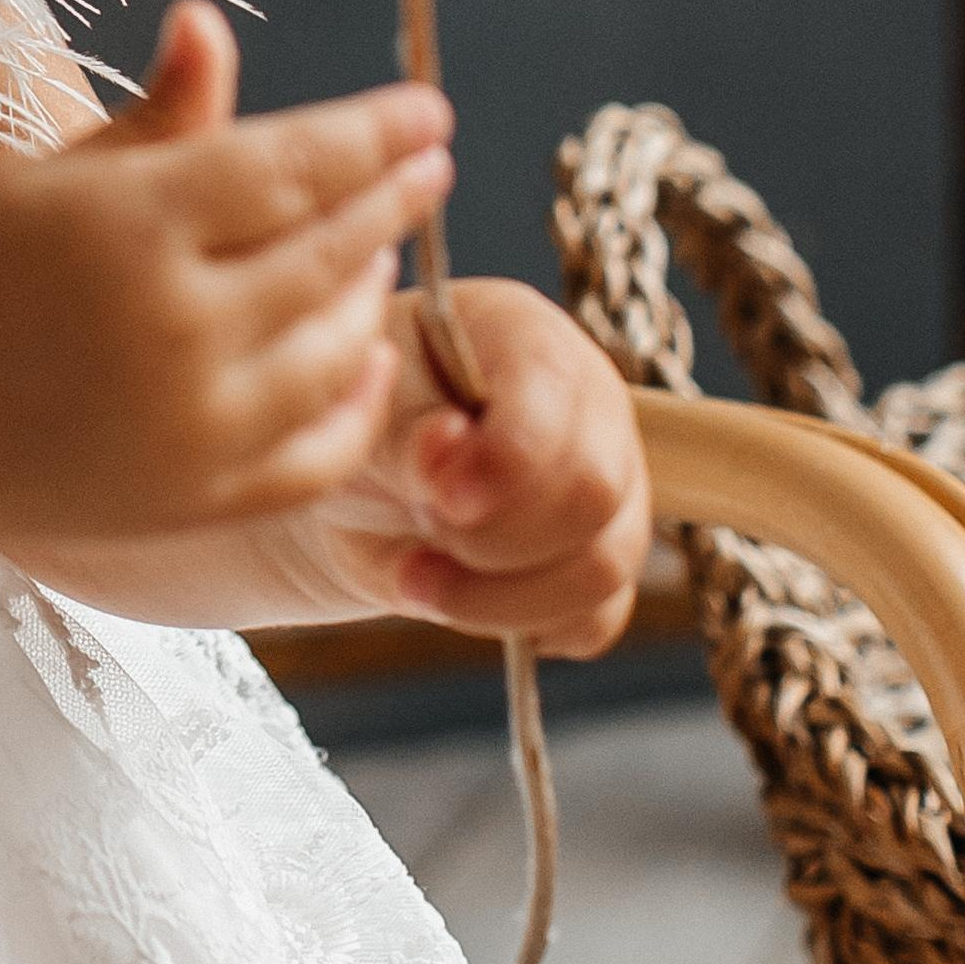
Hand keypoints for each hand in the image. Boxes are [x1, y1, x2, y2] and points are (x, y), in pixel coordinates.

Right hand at [0, 0, 453, 554]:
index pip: (293, 165)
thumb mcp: (44, 179)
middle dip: (394, 198)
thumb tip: (211, 22)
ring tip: (378, 246)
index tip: (428, 108)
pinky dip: (358, 400)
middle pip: (331, 250)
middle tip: (430, 162)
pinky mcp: (194, 504)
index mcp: (125, 228)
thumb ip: (152, 117)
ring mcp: (189, 429)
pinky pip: (320, 451)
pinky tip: (364, 355)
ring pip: (339, 349)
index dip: (374, 134)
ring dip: (373, 289)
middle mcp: (170, 330)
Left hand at [308, 275, 651, 658]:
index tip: (438, 499)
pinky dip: (521, 625)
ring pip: (602, 566)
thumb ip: (405, 423)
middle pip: (593, 491)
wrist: (354, 488)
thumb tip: (446, 446)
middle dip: (494, 534)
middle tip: (421, 526)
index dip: (505, 462)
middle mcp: (589, 406)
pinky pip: (594, 618)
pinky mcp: (600, 559)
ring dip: (498, 595)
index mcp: (528, 338)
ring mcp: (609, 485)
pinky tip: (460, 598)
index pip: (556, 399)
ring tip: (416, 577)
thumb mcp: (363, 408)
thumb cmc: (360, 420)